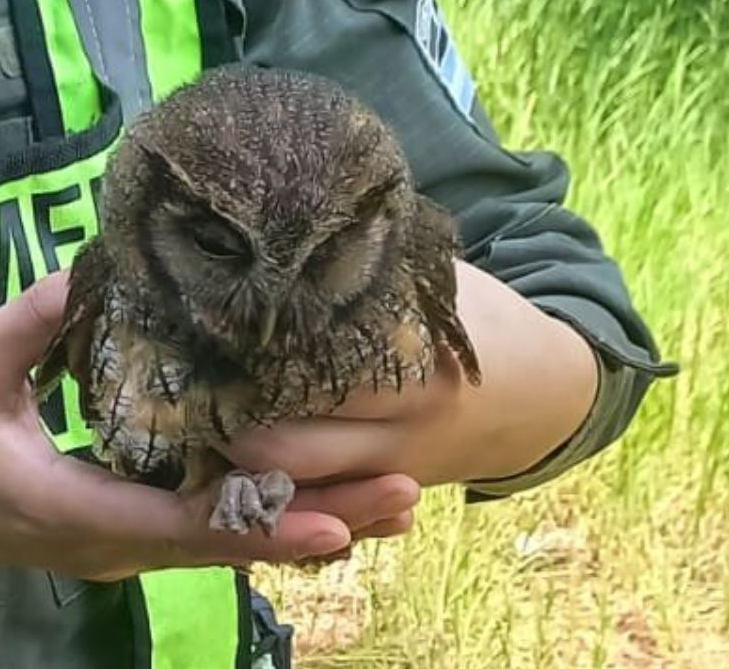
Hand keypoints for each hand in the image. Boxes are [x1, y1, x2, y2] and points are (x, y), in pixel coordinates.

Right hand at [0, 273, 418, 581]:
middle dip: (322, 525)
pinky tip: (327, 502)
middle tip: (407, 498)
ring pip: (233, 547)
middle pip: (234, 546)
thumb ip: (34, 320)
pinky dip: (273, 519)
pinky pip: (214, 534)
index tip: (338, 522)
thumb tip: (103, 265)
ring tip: (393, 503)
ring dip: (313, 524)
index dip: (263, 526)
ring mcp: (128, 545)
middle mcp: (119, 543)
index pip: (186, 527)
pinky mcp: (130, 533)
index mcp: (80, 510)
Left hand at [224, 261, 598, 489]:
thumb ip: (374, 273)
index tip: (195, 330)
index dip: (245, 359)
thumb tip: (289, 231)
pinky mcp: (380, 490)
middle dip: (227, 423)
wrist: (545, 396)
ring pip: (293, 486)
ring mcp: (385, 473)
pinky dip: (276, 480)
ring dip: (244, 461)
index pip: (308, 375)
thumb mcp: (440, 287)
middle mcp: (394, 435)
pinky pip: (316, 497)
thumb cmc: (485, 323)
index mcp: (411, 371)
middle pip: (286, 448)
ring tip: (198, 417)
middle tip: (183, 383)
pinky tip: (235, 450)